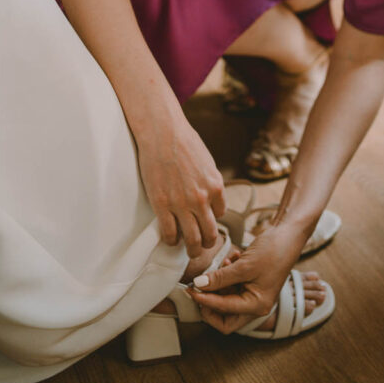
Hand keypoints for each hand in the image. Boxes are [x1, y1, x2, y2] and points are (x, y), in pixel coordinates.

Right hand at [136, 120, 225, 256]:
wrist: (163, 133)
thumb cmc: (185, 143)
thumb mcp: (207, 163)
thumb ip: (210, 182)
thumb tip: (210, 197)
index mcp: (216, 187)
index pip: (221, 215)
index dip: (213, 219)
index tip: (206, 222)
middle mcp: (202, 199)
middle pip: (209, 234)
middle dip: (207, 244)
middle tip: (201, 246)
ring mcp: (182, 204)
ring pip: (192, 240)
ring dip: (192, 250)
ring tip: (188, 250)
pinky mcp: (162, 205)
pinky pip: (169, 233)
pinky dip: (171, 241)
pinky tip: (170, 238)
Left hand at [187, 221, 306, 334]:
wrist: (289, 232)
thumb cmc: (274, 251)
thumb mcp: (244, 266)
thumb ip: (219, 278)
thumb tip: (198, 285)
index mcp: (256, 306)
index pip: (223, 313)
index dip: (204, 302)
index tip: (190, 290)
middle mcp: (256, 304)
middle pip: (225, 314)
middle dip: (210, 300)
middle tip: (198, 286)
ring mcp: (254, 293)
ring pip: (228, 297)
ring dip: (220, 284)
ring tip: (222, 264)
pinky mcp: (253, 281)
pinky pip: (234, 285)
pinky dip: (228, 275)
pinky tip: (232, 260)